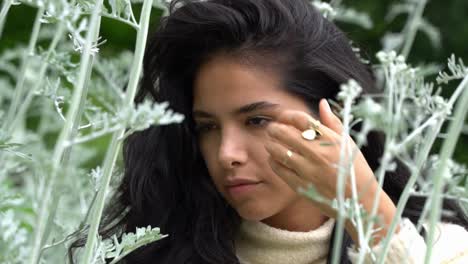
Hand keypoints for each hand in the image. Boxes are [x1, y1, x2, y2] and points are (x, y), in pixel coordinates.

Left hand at [264, 98, 397, 244]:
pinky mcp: (302, 186)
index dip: (287, 115)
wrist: (359, 201)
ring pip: (278, 151)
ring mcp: (308, 171)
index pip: (301, 119)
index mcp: (331, 140)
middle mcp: (318, 153)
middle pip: (285, 134)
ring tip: (271, 142)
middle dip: (274, 128)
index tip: (282, 117)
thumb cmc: (355, 170)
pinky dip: (273, 161)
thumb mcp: (348, 143)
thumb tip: (322, 103)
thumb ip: (333, 122)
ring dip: (271, 144)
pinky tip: (275, 159)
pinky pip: (279, 169)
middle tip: (271, 128)